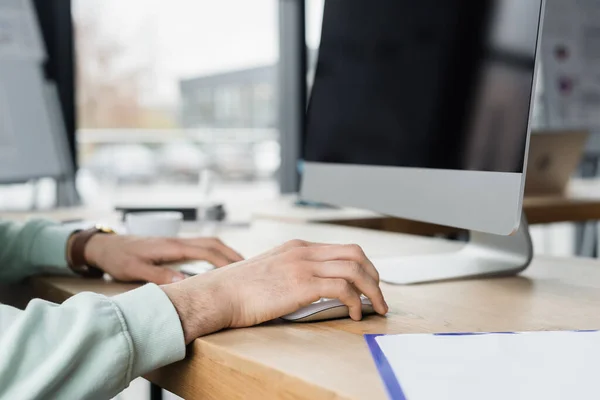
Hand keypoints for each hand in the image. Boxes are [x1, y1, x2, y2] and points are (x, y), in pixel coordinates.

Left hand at [80, 234, 243, 283]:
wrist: (105, 246)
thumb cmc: (119, 258)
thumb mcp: (136, 270)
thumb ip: (160, 276)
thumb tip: (185, 284)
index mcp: (172, 247)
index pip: (207, 251)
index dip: (225, 260)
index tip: (241, 271)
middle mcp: (178, 242)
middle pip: (213, 243)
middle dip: (233, 254)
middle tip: (251, 267)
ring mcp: (177, 243)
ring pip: (209, 243)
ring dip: (226, 252)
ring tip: (241, 266)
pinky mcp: (174, 247)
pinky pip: (201, 247)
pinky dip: (215, 253)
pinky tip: (219, 264)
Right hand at [161, 240, 387, 343]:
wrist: (218, 295)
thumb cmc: (238, 290)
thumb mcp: (269, 271)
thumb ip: (290, 273)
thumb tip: (310, 289)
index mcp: (298, 247)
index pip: (343, 249)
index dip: (363, 267)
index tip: (368, 285)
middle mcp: (304, 251)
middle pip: (356, 254)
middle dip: (374, 276)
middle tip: (378, 297)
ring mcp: (303, 265)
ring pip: (355, 270)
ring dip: (372, 291)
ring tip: (375, 308)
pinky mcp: (302, 284)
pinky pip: (343, 289)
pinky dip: (355, 302)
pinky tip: (353, 315)